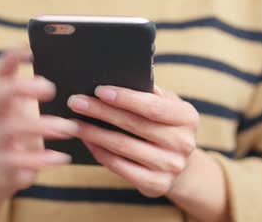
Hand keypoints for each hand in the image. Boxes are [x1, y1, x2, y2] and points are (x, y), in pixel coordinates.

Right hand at [0, 47, 77, 221]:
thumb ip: (46, 92)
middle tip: (51, 89)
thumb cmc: (29, 130)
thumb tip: (81, 74)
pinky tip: (62, 157)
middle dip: (23, 88)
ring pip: (9, 128)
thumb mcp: (35, 109)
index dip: (13, 57)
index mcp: (7, 94)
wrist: (5, 168)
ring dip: (40, 126)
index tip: (31, 50)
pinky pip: (17, 160)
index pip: (3, 68)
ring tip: (68, 128)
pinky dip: (40, 158)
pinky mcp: (3, 161)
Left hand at [67, 85, 198, 197]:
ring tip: (73, 122)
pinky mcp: (156, 184)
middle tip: (75, 102)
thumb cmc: (164, 125)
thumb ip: (149, 92)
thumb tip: (118, 78)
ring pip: (122, 146)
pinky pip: (119, 166)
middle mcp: (183, 143)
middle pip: (133, 124)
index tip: (99, 90)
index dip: (125, 98)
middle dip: (100, 112)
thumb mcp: (166, 105)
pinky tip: (86, 141)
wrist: (178, 164)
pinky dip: (99, 152)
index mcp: (187, 117)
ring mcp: (170, 166)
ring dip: (93, 133)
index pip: (153, 106)